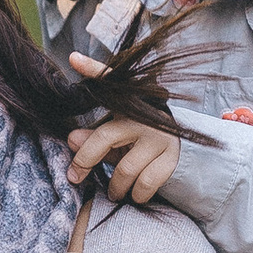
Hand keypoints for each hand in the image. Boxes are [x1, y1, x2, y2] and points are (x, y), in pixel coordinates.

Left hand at [64, 53, 182, 204]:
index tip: (74, 59)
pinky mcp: (172, 157)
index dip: (92, 69)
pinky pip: (146, 183)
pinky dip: (136, 194)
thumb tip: (71, 139)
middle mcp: (144, 116)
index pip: (108, 81)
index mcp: (127, 104)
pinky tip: (134, 194)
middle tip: (75, 176)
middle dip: (84, 161)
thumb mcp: (115, 135)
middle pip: (105, 138)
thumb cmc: (137, 140)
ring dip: (115, 186)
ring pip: (125, 169)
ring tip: (113, 190)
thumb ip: (92, 138)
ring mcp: (160, 136)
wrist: (180, 150)